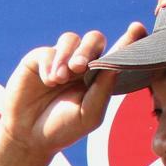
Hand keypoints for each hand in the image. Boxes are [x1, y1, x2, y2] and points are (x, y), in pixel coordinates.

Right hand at [0, 22, 148, 159]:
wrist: (28, 137)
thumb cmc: (63, 128)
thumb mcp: (89, 115)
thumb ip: (103, 90)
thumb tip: (115, 64)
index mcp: (99, 77)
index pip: (118, 53)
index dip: (129, 39)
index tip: (137, 27)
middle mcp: (82, 64)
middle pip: (94, 39)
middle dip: (88, 50)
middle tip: (79, 68)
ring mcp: (60, 59)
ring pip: (71, 39)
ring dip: (67, 56)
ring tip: (60, 79)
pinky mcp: (39, 59)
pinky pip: (48, 51)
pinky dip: (50, 65)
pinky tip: (48, 82)